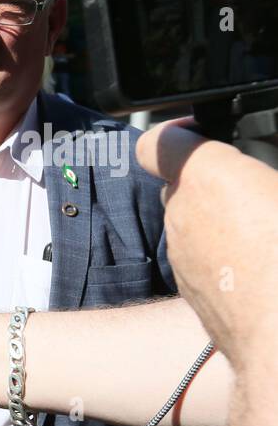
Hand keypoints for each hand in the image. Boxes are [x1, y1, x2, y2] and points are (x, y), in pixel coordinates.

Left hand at [137, 121, 277, 358]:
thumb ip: (262, 179)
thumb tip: (263, 185)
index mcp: (208, 178)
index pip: (158, 143)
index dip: (176, 135)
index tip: (201, 133)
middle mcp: (182, 214)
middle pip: (181, 186)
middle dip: (212, 183)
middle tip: (256, 191)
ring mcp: (182, 256)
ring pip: (191, 226)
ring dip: (220, 223)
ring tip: (267, 234)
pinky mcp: (191, 292)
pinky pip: (201, 261)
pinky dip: (223, 258)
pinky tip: (261, 268)